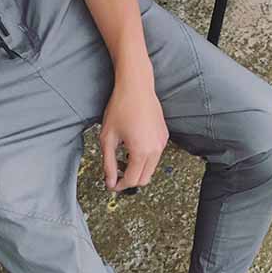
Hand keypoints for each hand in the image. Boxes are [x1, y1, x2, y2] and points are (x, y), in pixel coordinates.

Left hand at [100, 62, 168, 191]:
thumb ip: (108, 163)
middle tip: (115, 174)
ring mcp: (161, 143)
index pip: (131, 180)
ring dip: (137, 169)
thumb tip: (110, 181)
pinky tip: (132, 147)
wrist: (136, 86)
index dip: (119, 186)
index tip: (111, 185)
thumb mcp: (107, 138)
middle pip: (144, 179)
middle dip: (129, 181)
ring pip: (150, 169)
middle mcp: (155, 149)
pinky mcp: (163, 136)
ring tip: (122, 158)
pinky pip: (155, 156)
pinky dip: (144, 159)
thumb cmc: (121, 107)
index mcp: (141, 151)